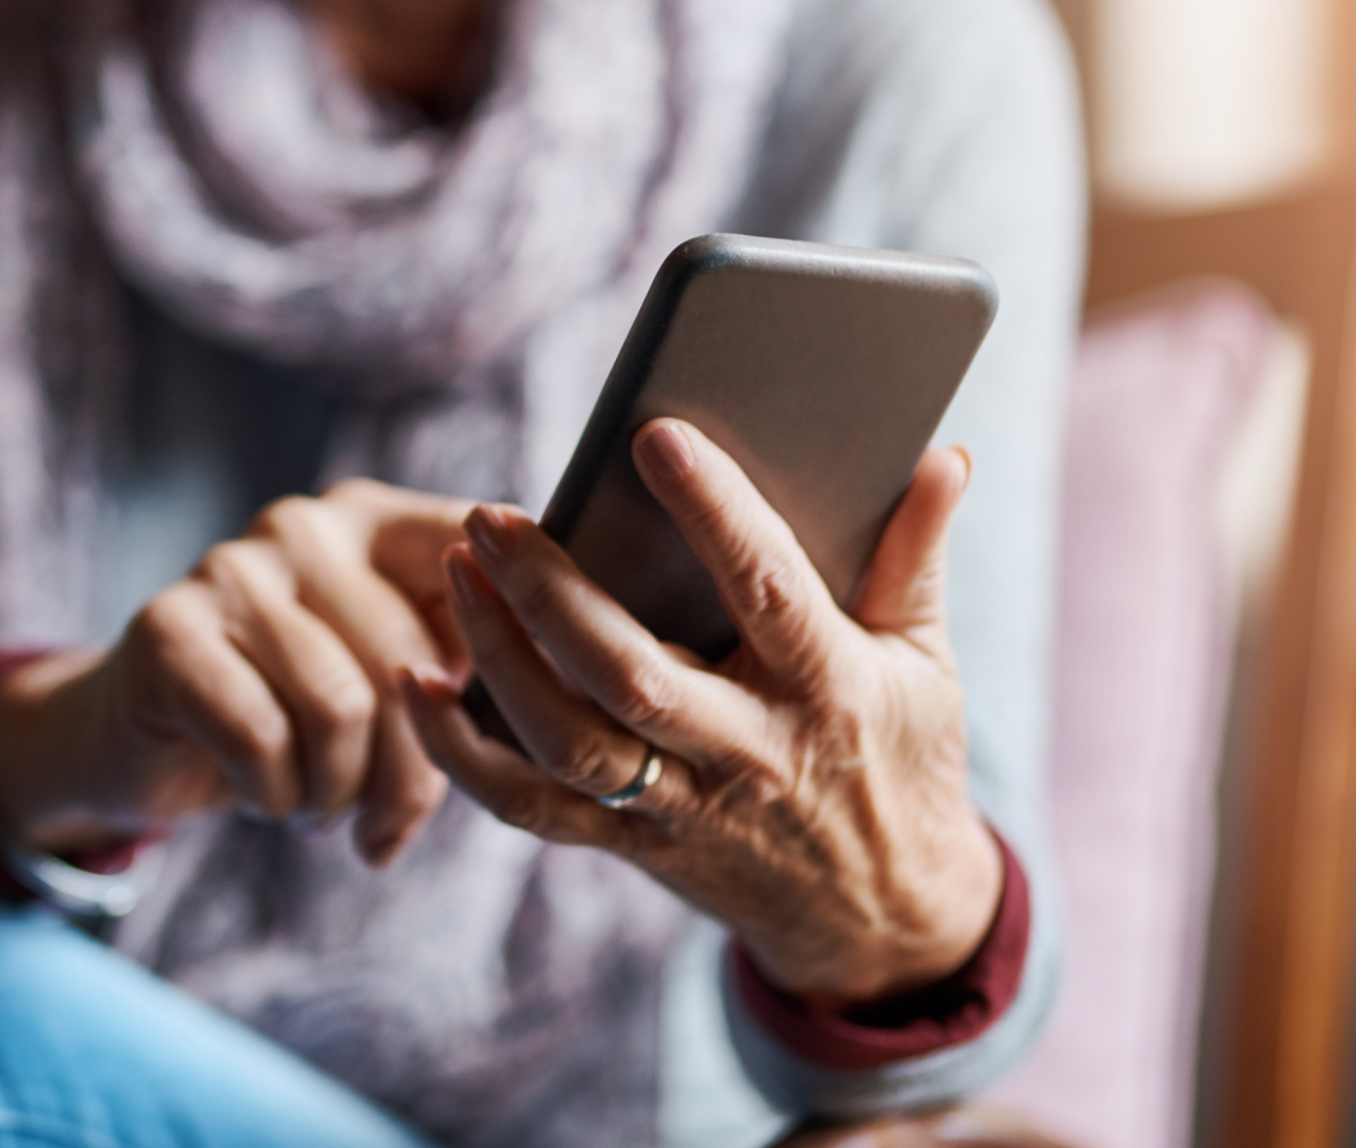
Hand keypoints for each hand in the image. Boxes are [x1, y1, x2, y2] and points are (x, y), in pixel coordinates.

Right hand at [0, 479, 474, 866]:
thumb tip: (562, 704)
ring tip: (315, 807)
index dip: (512, 634)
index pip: (475, 552)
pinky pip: (261, 738)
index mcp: (373, 521)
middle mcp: (304, 526)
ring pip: (340, 708)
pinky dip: (274, 796)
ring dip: (337, 793)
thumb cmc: (290, 714)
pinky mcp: (168, 627)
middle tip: (383, 827)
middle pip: (410, 662)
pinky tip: (262, 796)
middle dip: (409, 776)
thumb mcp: (384, 678)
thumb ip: (459, 662)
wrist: (143, 740)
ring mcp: (231, 568)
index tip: (516, 713)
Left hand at [402, 420, 1003, 1003]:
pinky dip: (460, 750)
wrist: (885, 921)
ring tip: (454, 570)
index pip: (766, 590)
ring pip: (568, 742)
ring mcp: (681, 810)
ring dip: (497, 657)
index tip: (653, 434)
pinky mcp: (629, 844)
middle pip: (632, 677)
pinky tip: (415, 682)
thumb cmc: (900, 759)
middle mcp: (748, 757)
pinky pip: (528, 807)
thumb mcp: (926, 662)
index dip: (713, 512)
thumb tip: (940, 454)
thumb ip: (914, 554)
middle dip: (552, 594)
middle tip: (491, 516)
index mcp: (829, 692)